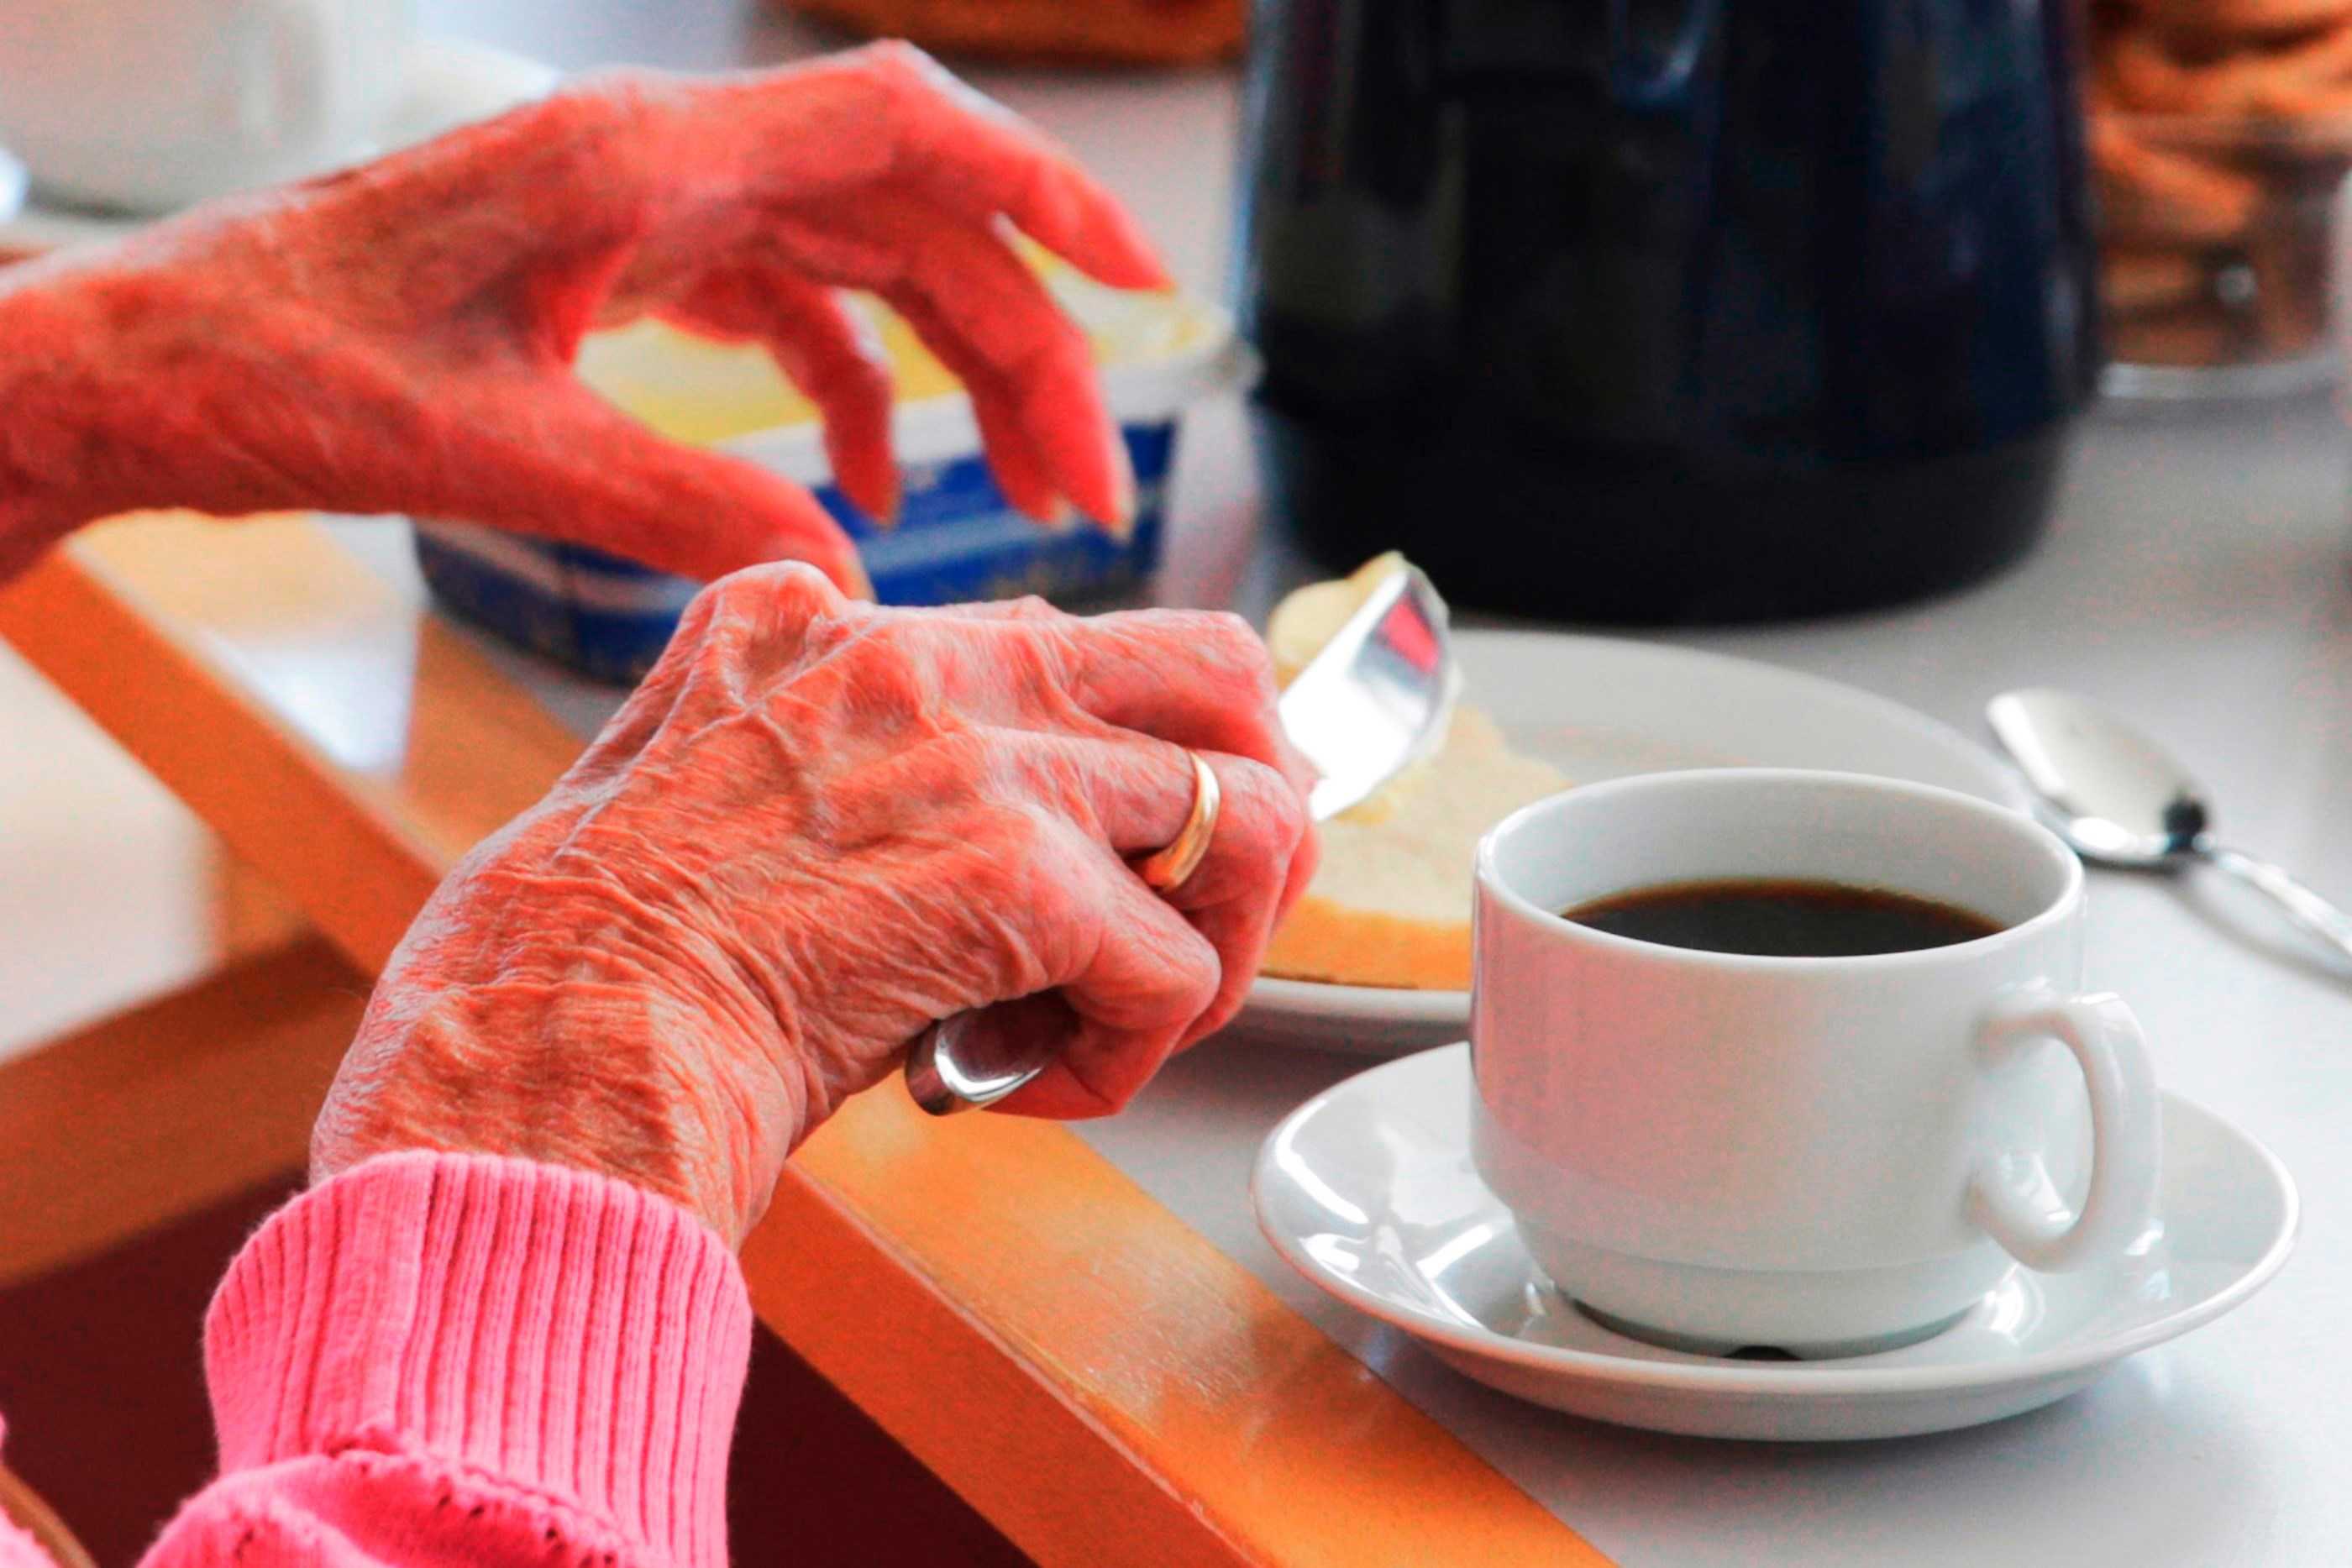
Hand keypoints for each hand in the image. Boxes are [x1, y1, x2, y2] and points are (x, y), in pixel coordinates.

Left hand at [0, 44, 1163, 588]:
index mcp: (642, 165)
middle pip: (909, 224)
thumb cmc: (275, 377)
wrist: (149, 370)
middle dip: (1020, 348)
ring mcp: (642, 215)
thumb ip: (674, 502)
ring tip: (1017, 496)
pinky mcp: (616, 268)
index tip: (1140, 280)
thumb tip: (841, 568)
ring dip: (951, 378)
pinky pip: (780, 310)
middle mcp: (661, 168)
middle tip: (1082, 486)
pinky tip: (861, 489)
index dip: (1040, 189)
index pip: (899, 128)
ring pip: (859, 269)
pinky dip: (845, 393)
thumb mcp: (487, 454)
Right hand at [311, 567, 1318, 1243]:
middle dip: (1242, 801)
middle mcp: (916, 655)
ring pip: (1240, 819)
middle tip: (1199, 914)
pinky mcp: (1019, 875)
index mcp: (820, 621)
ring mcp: (980, 755)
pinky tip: (1026, 1089)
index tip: (1086, 865)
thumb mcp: (666, 790)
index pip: (1061, 643)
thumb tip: (933, 824)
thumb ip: (804, 760)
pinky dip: (1133, 1054)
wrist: (532, 1063)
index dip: (1106, 771)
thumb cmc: (569, 974)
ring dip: (1212, 946)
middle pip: (1209, 669)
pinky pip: (1178, 970)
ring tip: (1114, 1024)